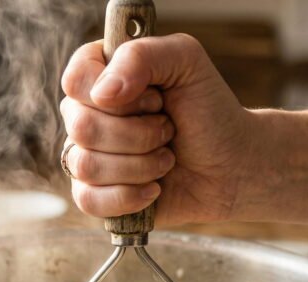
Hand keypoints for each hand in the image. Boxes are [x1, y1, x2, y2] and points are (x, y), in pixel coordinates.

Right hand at [60, 34, 258, 224]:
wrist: (232, 166)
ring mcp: (87, 155)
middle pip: (81, 127)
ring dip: (141, 166)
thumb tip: (102, 93)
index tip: (156, 98)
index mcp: (99, 75)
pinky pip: (88, 200)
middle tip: (169, 130)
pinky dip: (130, 196)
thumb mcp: (185, 61)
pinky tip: (154, 188)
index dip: (118, 96)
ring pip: (86, 166)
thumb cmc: (209, 110)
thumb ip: (141, 55)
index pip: (75, 82)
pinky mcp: (95, 194)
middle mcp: (86, 113)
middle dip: (139, 134)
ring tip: (167, 159)